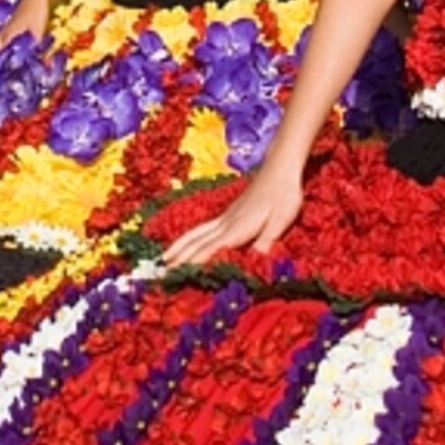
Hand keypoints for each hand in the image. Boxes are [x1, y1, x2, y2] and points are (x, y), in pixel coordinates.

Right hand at [0, 0, 53, 51]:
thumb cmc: (36, 9)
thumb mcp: (38, 30)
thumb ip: (35, 43)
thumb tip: (37, 55)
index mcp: (12, 29)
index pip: (0, 43)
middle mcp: (10, 24)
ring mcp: (13, 18)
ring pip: (2, 32)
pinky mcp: (19, 14)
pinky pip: (8, 27)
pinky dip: (5, 34)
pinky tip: (10, 35)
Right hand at [164, 166, 303, 263]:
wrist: (280, 167)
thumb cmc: (284, 194)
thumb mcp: (281, 219)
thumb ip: (267, 239)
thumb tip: (256, 260)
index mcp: (238, 228)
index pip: (211, 249)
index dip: (194, 264)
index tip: (177, 277)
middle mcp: (226, 223)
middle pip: (197, 243)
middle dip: (179, 259)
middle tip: (160, 274)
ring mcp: (225, 217)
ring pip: (196, 234)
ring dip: (178, 247)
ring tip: (163, 259)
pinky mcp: (227, 214)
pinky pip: (201, 228)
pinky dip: (187, 237)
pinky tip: (184, 241)